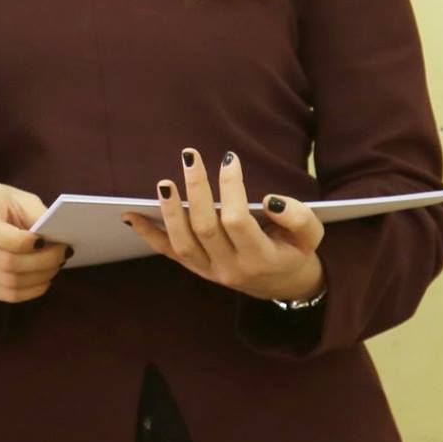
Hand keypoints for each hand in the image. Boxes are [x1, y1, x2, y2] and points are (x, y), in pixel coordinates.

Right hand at [0, 182, 68, 302]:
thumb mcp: (20, 199)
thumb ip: (39, 217)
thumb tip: (59, 240)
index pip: (7, 240)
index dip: (32, 244)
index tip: (50, 240)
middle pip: (10, 265)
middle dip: (44, 262)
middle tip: (63, 253)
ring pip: (11, 283)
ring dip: (40, 277)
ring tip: (55, 265)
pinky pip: (7, 295)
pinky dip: (31, 291)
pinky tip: (43, 280)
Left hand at [121, 148, 325, 300]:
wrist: (283, 283)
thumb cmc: (294, 250)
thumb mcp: (311, 234)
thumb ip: (297, 216)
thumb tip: (269, 200)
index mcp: (260, 258)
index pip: (237, 221)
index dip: (231, 189)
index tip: (230, 160)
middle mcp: (231, 268)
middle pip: (205, 228)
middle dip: (196, 190)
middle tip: (190, 157)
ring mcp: (209, 271)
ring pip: (182, 243)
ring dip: (170, 211)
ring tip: (164, 183)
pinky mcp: (196, 269)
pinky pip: (168, 253)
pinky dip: (148, 234)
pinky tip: (132, 215)